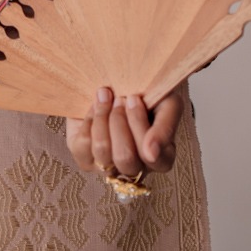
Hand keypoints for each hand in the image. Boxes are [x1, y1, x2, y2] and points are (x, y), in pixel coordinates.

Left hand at [65, 88, 181, 181]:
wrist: (118, 82)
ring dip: (103, 117)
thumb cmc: (148, 95)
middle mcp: (135, 169)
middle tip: (121, 98)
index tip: (134, 97)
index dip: (138, 124)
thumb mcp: (167, 103)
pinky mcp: (86, 159)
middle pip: (125, 157)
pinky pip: (83, 145)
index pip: (151, 156)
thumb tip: (151, 154)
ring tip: (106, 97)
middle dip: (119, 120)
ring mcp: (109, 168)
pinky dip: (88, 120)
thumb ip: (166, 128)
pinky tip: (94, 108)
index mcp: (160, 159)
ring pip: (103, 151)